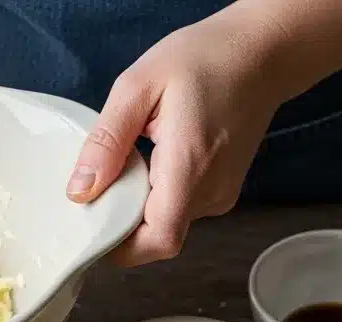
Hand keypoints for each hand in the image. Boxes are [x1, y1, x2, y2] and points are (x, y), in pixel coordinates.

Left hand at [66, 6, 287, 265]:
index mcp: (189, 165)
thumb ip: (106, 141)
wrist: (262, 53)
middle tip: (97, 194)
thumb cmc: (204, 58)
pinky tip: (152, 165)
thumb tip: (79, 192)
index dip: (123, 249)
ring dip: (139, 211)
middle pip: (158, 238)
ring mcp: (220, 196)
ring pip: (168, 226)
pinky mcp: (221, 194)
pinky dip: (157, 200)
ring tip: (128, 169)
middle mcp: (210, 191)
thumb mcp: (138, 86)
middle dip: (123, 227)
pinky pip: (180, 211)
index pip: (159, 239)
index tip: (93, 230)